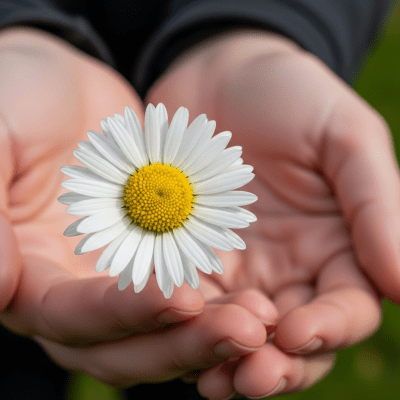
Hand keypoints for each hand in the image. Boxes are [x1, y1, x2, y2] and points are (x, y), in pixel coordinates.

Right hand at [0, 27, 274, 387]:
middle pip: (127, 345)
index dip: (123, 314)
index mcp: (27, 276)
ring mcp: (118, 274)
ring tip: (263, 321)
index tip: (181, 297)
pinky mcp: (155, 253)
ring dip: (213, 330)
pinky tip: (261, 294)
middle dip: (183, 342)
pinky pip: (190, 285)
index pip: (73, 319)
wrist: (59, 88)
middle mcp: (74, 289)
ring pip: (165, 327)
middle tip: (247, 330)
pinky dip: (222, 297)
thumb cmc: (15, 100)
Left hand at [146, 29, 393, 397]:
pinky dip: (182, 323)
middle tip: (250, 377)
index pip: (344, 306)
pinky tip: (171, 336)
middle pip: (289, 337)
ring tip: (210, 378)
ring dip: (224, 357)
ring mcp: (237, 266)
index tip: (299, 332)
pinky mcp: (188, 256)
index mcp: (336, 246)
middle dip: (274, 362)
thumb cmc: (291, 96)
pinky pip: (188, 299)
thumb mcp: (344, 136)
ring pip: (236, 330)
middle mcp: (288, 268)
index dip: (329, 328)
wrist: (221, 77)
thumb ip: (376, 206)